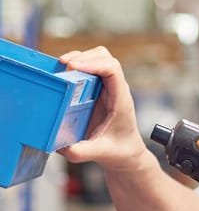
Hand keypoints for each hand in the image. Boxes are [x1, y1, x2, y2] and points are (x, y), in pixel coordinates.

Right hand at [56, 46, 146, 172]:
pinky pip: (89, 70)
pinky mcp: (98, 91)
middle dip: (84, 56)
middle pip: (105, 57)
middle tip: (64, 65)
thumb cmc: (118, 151)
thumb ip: (81, 152)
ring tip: (62, 66)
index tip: (73, 67)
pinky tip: (63, 74)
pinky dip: (76, 67)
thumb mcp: (99, 154)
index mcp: (121, 99)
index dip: (93, 63)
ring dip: (80, 58)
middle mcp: (115, 89)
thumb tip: (60, 147)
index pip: (113, 70)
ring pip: (98, 59)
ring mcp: (107, 88)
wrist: (126, 153)